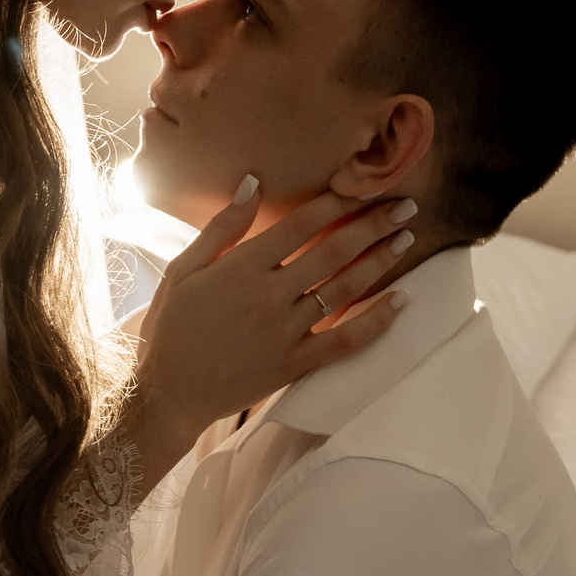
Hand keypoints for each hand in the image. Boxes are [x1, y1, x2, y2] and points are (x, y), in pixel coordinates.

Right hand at [128, 182, 415, 491]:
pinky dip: (376, 321)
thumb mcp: (182, 270)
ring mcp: (286, 331)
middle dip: (372, 224)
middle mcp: (270, 295)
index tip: (363, 187)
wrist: (170, 393)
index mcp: (241, 267)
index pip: (301, 224)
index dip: (336, 201)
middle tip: (405, 207)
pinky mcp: (296, 363)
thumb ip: (222, 227)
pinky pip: (345, 341)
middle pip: (333, 250)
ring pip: (344, 289)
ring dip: (380, 261)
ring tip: (404, 239)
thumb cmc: (172, 328)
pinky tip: (400, 301)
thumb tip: (253, 183)